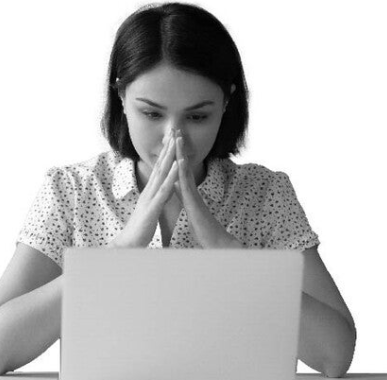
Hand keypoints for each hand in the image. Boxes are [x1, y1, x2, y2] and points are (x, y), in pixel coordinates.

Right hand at [109, 129, 179, 247]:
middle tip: (174, 133)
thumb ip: (155, 202)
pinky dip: (171, 176)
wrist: (127, 245)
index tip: (172, 142)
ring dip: (169, 157)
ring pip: (161, 174)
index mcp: (150, 193)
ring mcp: (150, 198)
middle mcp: (148, 191)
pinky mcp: (152, 207)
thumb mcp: (149, 212)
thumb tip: (161, 195)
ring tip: (176, 142)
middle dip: (167, 149)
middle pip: (159, 166)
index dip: (165, 155)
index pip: (158, 170)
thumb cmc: (138, 231)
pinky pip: (164, 190)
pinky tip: (177, 165)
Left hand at [173, 129, 242, 248]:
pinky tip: (180, 161)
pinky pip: (187, 185)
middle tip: (175, 130)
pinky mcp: (194, 202)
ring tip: (177, 138)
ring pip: (185, 171)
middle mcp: (191, 190)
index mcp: (188, 192)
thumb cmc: (204, 229)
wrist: (215, 241)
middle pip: (183, 165)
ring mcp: (193, 195)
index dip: (176, 155)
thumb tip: (178, 187)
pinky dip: (183, 172)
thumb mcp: (191, 209)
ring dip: (181, 154)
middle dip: (178, 148)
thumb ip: (185, 197)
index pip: (180, 170)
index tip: (171, 140)